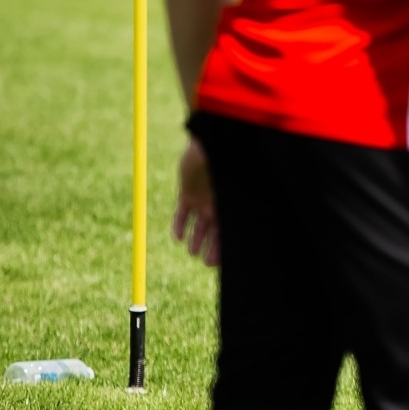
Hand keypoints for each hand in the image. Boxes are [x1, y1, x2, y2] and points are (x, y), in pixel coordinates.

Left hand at [172, 137, 219, 266]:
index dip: (225, 248)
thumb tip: (230, 231)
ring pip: (197, 226)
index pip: (227, 233)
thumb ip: (229, 211)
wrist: (208, 147)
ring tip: (192, 252)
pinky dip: (179, 226)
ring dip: (195, 240)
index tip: (220, 263)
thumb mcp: (231, 192)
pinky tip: (177, 238)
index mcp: (228, 208)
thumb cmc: (224, 167)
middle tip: (206, 263)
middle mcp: (216, 206)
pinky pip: (181, 214)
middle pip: (214, 233)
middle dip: (211, 248)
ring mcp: (201, 201)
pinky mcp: (186, 194)